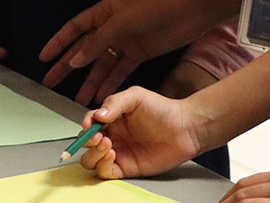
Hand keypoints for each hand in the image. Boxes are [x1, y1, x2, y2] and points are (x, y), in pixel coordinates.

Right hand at [41, 0, 207, 104]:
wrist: (188, 11)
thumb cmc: (154, 8)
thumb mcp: (123, 22)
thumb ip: (98, 42)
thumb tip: (75, 60)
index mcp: (103, 12)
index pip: (74, 28)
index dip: (58, 43)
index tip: (43, 58)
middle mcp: (111, 27)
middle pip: (83, 49)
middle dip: (67, 66)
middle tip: (50, 83)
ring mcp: (124, 41)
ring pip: (101, 64)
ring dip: (90, 81)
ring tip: (77, 100)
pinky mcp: (138, 53)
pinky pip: (118, 71)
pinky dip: (109, 83)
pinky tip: (100, 97)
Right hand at [76, 86, 204, 178]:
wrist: (184, 128)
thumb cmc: (162, 109)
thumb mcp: (136, 97)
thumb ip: (114, 102)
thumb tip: (97, 115)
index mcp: (112, 119)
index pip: (89, 124)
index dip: (85, 125)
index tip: (89, 125)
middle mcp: (112, 136)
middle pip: (86, 145)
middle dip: (86, 142)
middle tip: (98, 137)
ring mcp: (118, 153)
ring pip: (92, 160)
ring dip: (93, 154)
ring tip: (107, 144)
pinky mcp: (126, 168)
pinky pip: (106, 172)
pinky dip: (103, 166)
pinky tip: (113, 154)